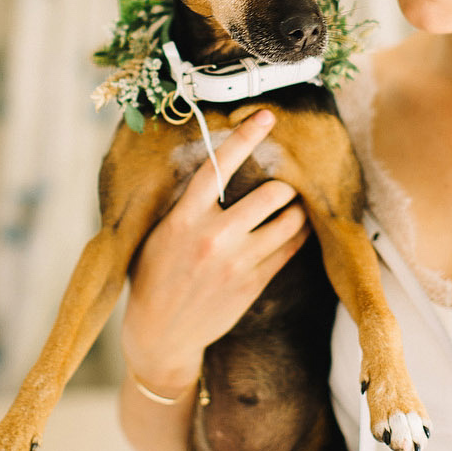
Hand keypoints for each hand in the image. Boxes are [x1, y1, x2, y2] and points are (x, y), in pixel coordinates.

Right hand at [122, 108, 310, 398]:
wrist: (160, 334)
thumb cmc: (154, 276)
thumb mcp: (159, 233)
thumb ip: (187, 204)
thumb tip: (218, 168)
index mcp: (183, 219)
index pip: (218, 167)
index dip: (244, 138)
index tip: (266, 116)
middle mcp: (214, 238)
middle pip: (270, 194)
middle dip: (283, 183)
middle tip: (281, 182)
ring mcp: (238, 263)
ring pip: (289, 220)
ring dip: (296, 208)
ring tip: (290, 206)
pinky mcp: (255, 283)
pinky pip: (291, 247)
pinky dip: (297, 232)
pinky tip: (291, 227)